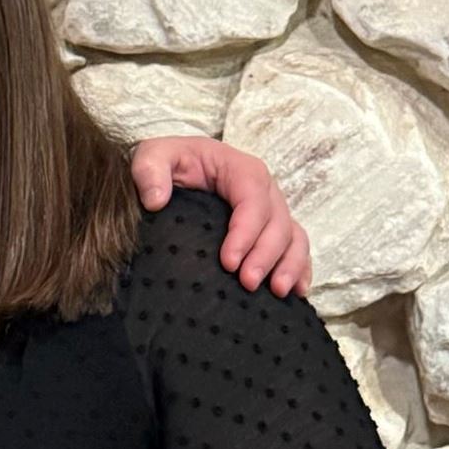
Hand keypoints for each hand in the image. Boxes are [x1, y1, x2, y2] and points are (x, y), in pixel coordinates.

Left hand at [129, 138, 311, 296]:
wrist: (172, 171)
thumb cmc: (166, 164)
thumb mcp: (151, 157)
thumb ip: (149, 171)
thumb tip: (156, 200)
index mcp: (238, 169)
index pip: (252, 198)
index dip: (245, 231)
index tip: (228, 262)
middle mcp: (262, 189)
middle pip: (277, 222)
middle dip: (266, 255)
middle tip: (247, 282)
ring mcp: (269, 211)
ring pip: (292, 236)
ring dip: (289, 264)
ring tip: (276, 291)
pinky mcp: (269, 230)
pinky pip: (295, 247)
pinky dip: (299, 268)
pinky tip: (295, 291)